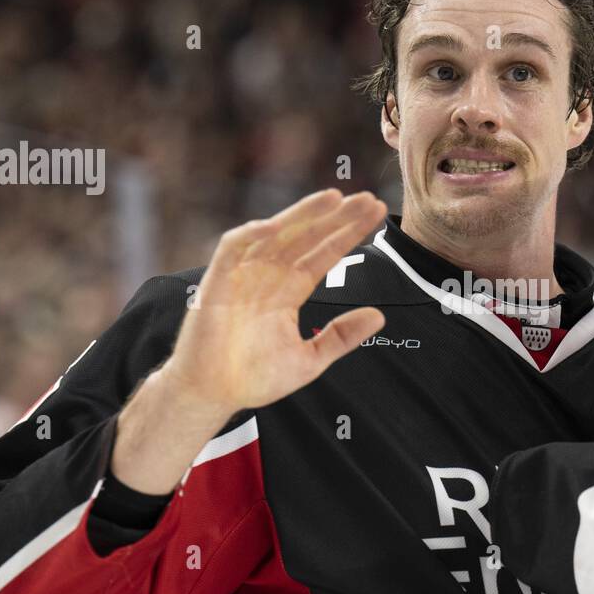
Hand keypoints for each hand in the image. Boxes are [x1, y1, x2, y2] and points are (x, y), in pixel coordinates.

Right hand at [163, 189, 387, 416]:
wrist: (213, 396)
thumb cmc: (254, 377)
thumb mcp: (311, 359)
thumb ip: (341, 336)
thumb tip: (380, 315)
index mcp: (289, 290)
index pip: (324, 253)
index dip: (348, 233)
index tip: (376, 214)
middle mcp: (269, 276)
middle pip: (306, 237)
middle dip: (335, 217)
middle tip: (367, 199)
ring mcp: (243, 276)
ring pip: (275, 234)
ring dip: (302, 215)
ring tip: (333, 198)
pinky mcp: (217, 284)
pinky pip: (232, 250)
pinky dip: (250, 235)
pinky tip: (275, 225)